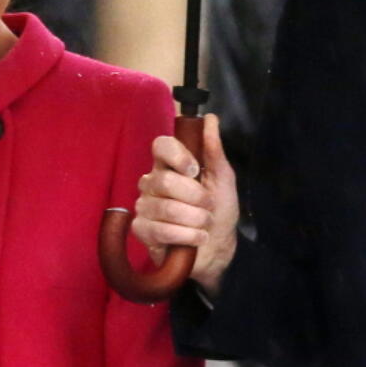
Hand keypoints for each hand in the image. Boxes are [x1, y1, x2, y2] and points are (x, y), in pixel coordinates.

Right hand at [131, 114, 238, 295]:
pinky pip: (159, 230)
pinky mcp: (142, 230)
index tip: (195, 170)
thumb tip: (210, 119)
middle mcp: (152, 183)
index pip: (160, 146)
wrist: (218, 247)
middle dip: (196, 198)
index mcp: (170, 165)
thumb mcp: (223, 179)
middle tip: (208, 207)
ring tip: (204, 225)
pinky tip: (195, 239)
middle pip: (165, 181)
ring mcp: (144, 206)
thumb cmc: (219, 210)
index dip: (177, 156)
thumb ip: (214, 150)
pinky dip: (184, 236)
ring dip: (194, 220)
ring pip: (165, 208)